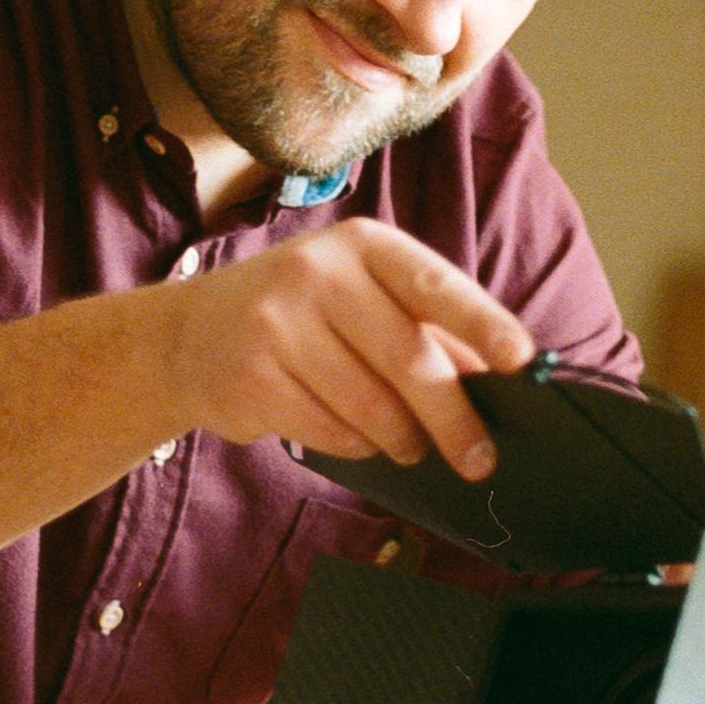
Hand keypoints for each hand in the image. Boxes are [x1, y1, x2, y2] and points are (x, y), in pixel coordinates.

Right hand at [165, 220, 534, 480]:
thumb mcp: (360, 295)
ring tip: (411, 446)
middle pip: (408, 359)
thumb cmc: (299, 314)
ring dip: (404, 440)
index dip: (482, 323)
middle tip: (480, 459)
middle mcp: (317, 273)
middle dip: (453, 419)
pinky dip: (356, 446)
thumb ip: (425, 329)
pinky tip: (352, 436)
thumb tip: (492, 381)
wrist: (185, 335)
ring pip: (371, 407)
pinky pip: (330, 432)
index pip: (434, 284)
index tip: (520, 361)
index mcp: (361, 244)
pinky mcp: (252, 378)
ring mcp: (277, 324)